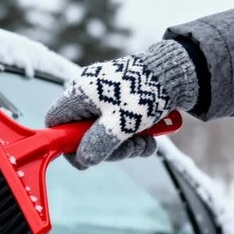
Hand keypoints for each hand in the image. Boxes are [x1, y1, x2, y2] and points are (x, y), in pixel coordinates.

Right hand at [45, 40, 197, 169]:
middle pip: (83, 133)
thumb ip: (98, 144)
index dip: (64, 141)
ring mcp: (107, 98)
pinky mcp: (124, 102)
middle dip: (107, 148)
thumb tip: (84, 161)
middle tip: (128, 151)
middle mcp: (89, 94)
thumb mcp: (120, 124)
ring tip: (145, 144)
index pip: (56, 121)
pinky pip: (121, 126)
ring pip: (105, 133)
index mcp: (80, 93)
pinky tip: (151, 139)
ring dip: (126, 146)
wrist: (177, 73)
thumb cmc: (145, 93)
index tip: (84, 154)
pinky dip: (135, 137)